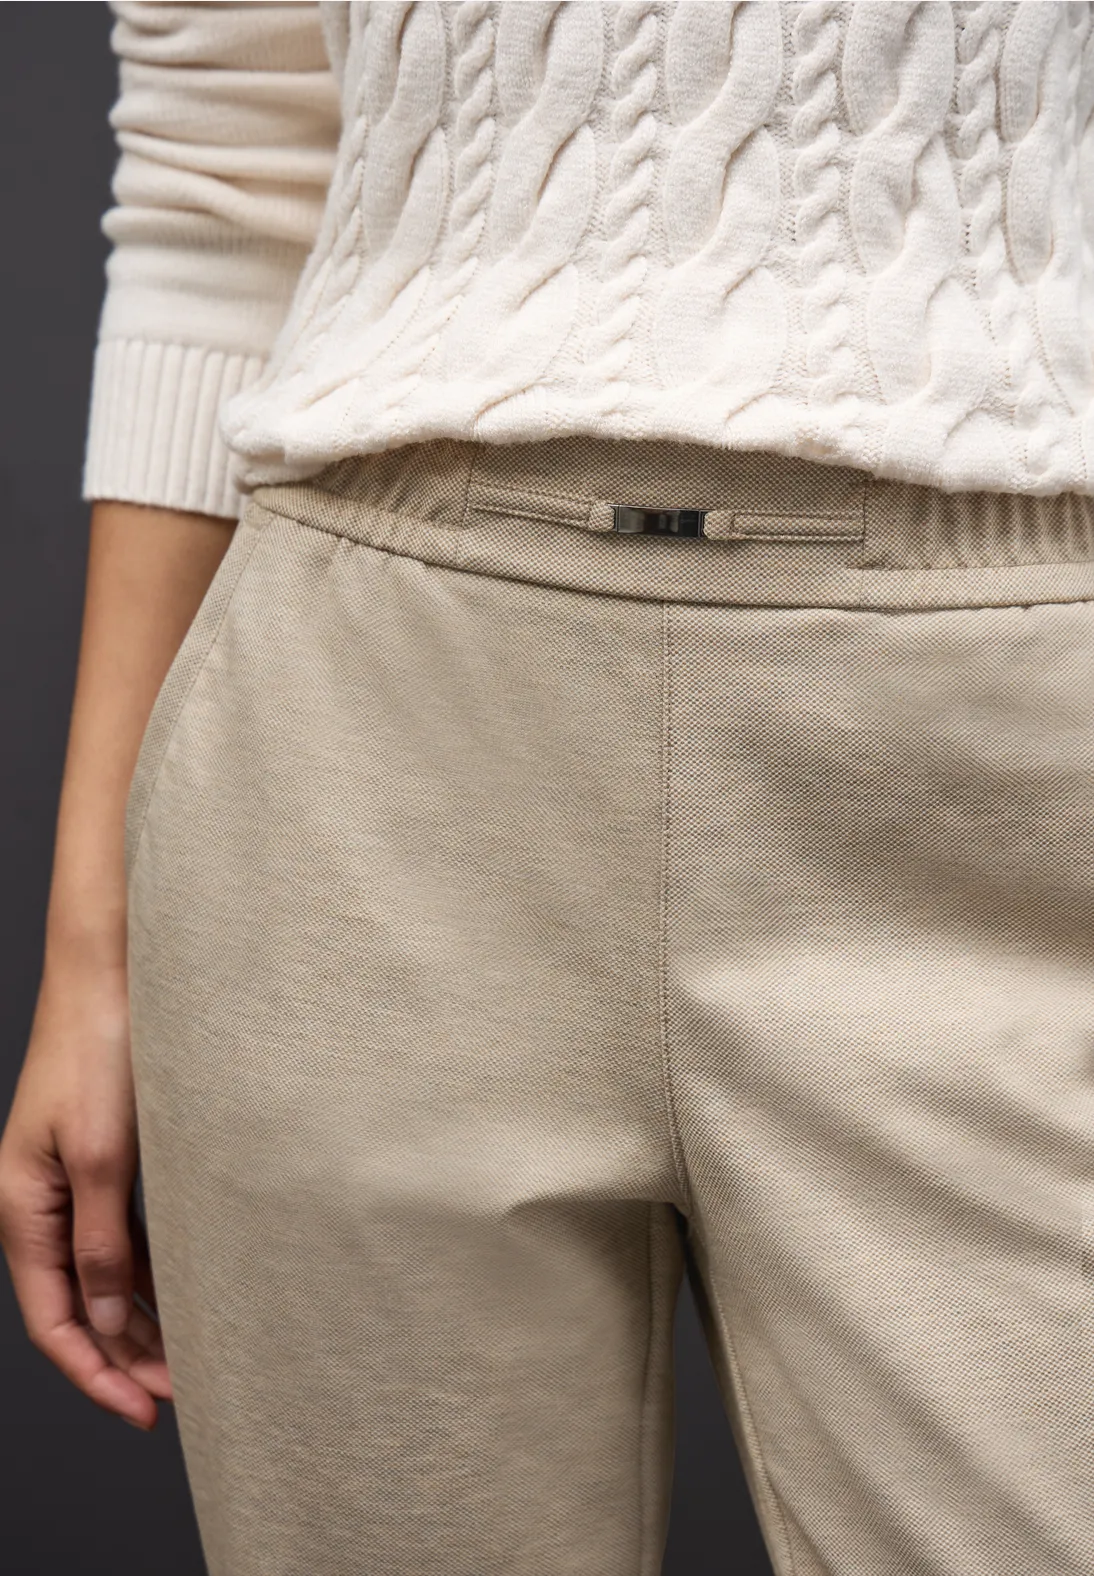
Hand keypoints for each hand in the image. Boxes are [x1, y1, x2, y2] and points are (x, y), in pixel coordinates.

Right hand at [0, 955, 171, 1429]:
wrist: (111, 973)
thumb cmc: (100, 1052)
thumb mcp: (104, 1157)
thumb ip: (101, 1242)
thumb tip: (104, 1320)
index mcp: (22, 1208)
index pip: (53, 1320)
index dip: (97, 1373)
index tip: (144, 1412)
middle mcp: (38, 1203)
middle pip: (76, 1305)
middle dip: (124, 1355)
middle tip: (182, 1392)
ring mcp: (68, 1182)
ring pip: (100, 1273)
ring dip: (139, 1318)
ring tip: (189, 1357)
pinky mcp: (101, 1159)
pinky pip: (119, 1236)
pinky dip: (147, 1271)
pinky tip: (182, 1291)